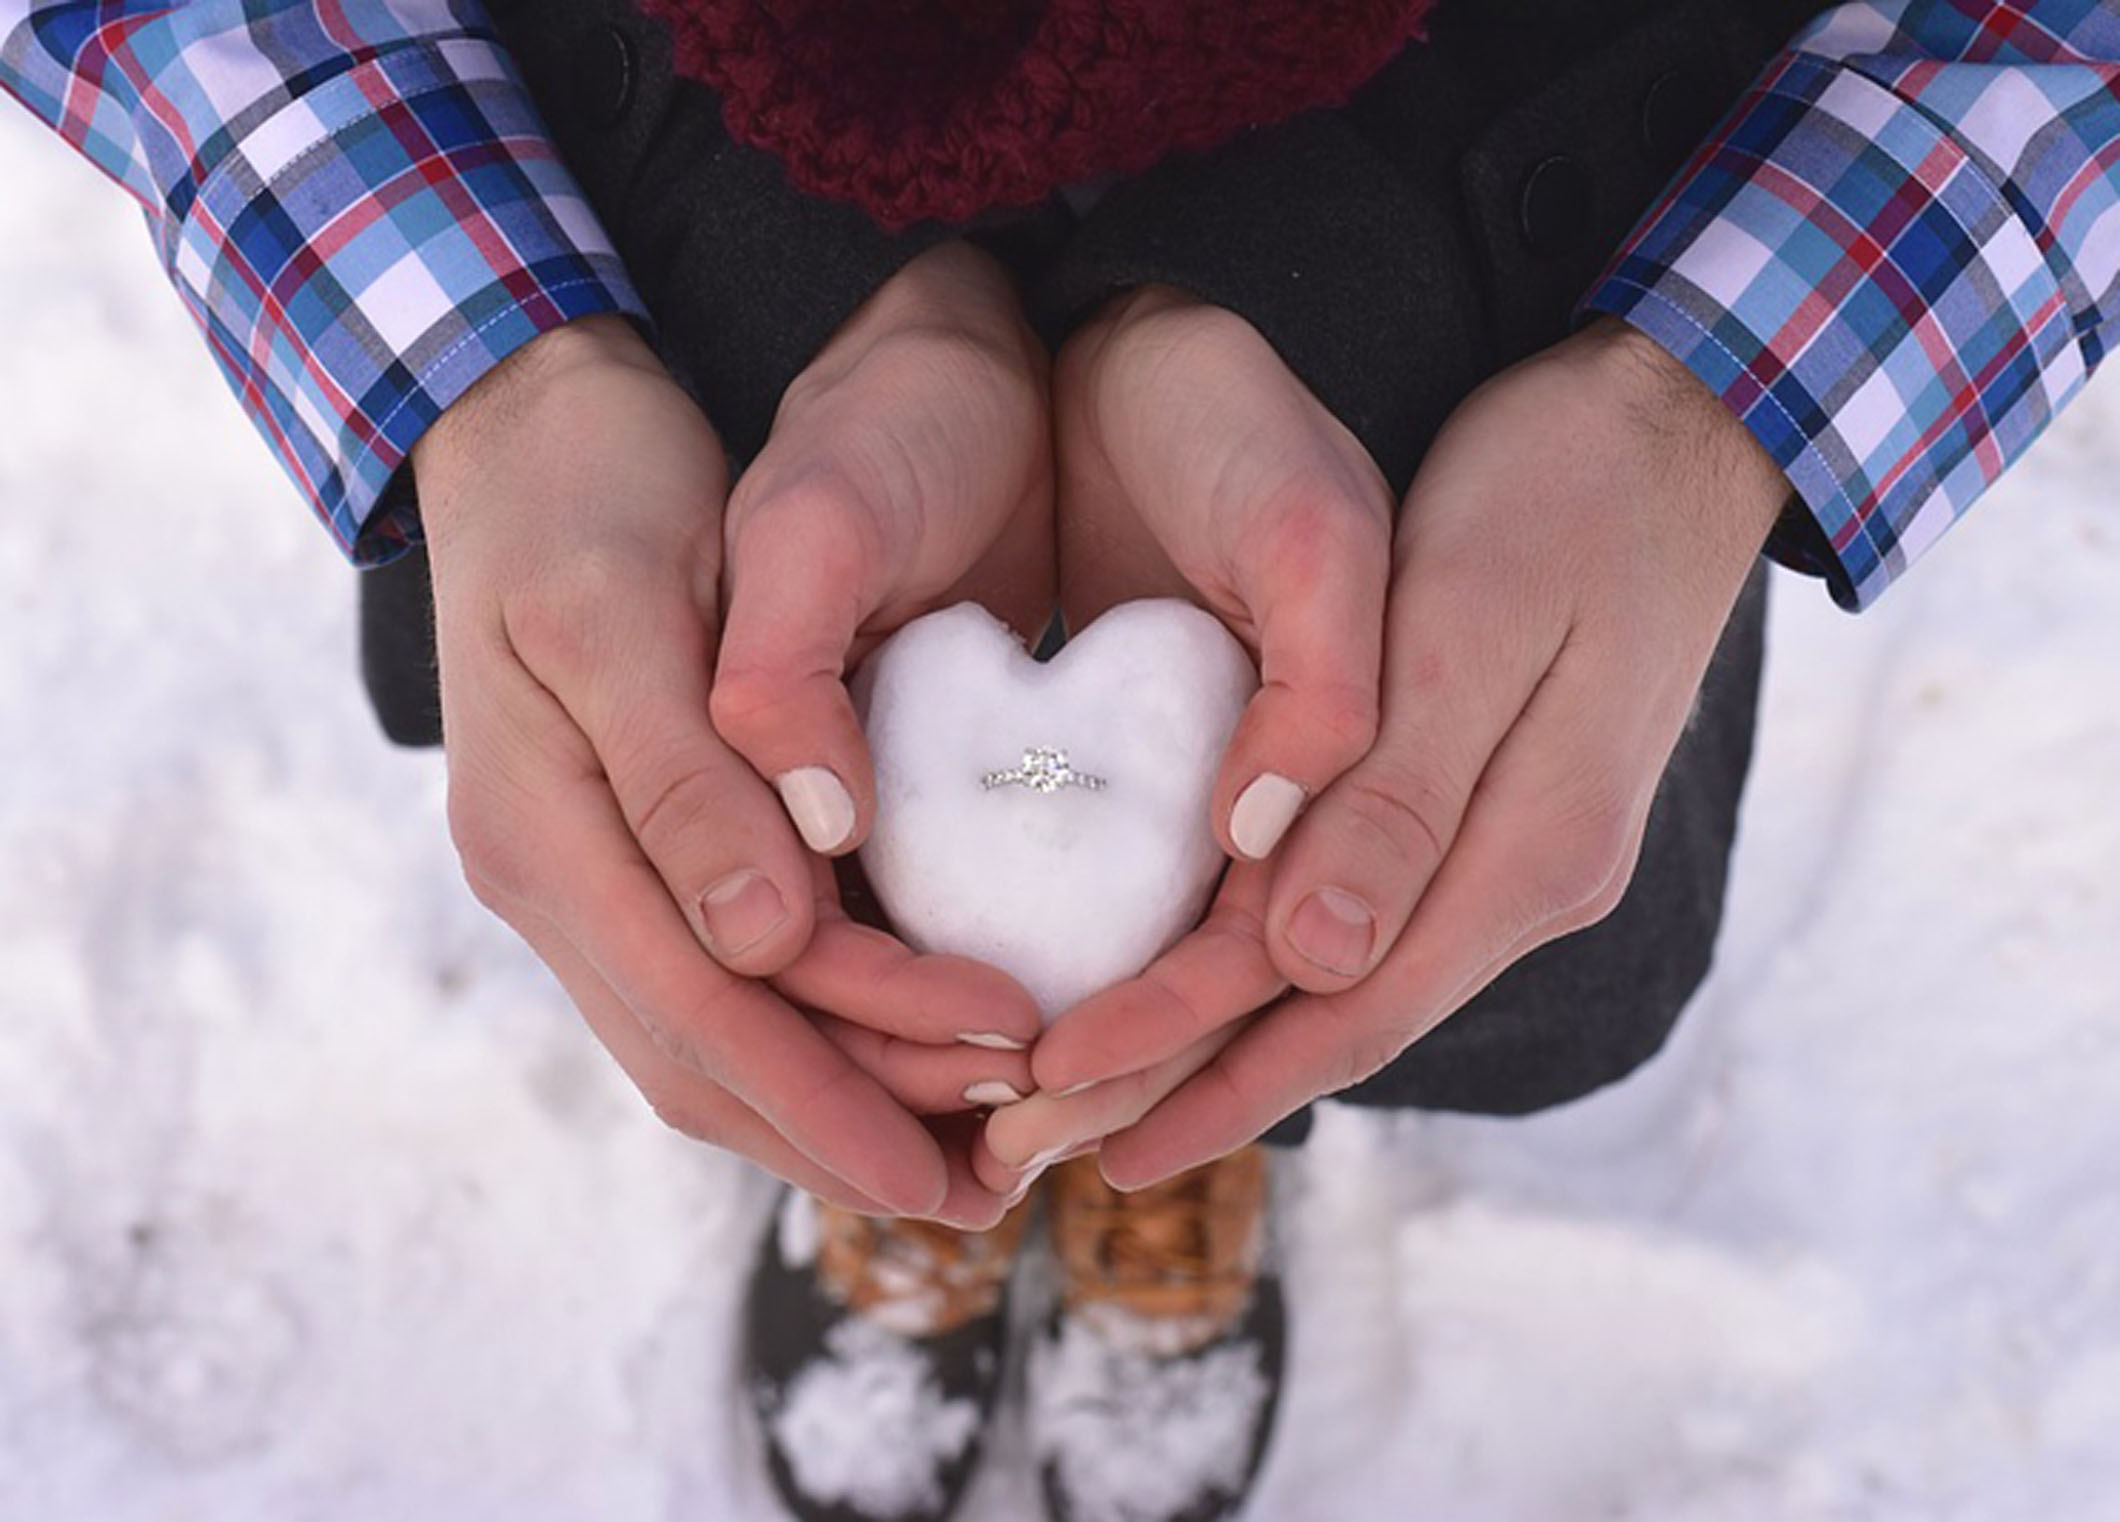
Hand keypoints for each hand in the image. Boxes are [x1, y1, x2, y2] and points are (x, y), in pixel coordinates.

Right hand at [416, 310, 1030, 1227]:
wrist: (530, 415)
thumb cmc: (586, 485)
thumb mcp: (626, 606)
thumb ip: (685, 777)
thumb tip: (762, 947)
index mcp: (543, 834)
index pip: (704, 1010)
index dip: (837, 1086)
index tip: (968, 1134)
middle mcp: (557, 881)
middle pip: (707, 1059)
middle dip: (849, 1131)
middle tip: (993, 1188)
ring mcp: (588, 873)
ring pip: (711, 1042)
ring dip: (838, 1102)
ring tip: (968, 1149)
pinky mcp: (632, 850)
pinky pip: (719, 983)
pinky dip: (814, 1034)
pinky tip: (899, 1050)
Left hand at [1018, 317, 1789, 1188]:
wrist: (1679, 422)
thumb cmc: (1567, 494)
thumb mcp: (1475, 624)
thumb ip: (1403, 797)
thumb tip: (1313, 964)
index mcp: (1528, 852)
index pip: (1343, 1008)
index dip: (1200, 1069)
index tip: (1064, 1107)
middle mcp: (1525, 880)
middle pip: (1335, 1021)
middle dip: (1185, 1086)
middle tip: (1040, 1141)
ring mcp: (1513, 850)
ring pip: (1343, 981)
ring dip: (1217, 1044)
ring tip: (1091, 1093)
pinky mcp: (1487, 807)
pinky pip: (1363, 918)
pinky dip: (1267, 966)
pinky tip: (1194, 981)